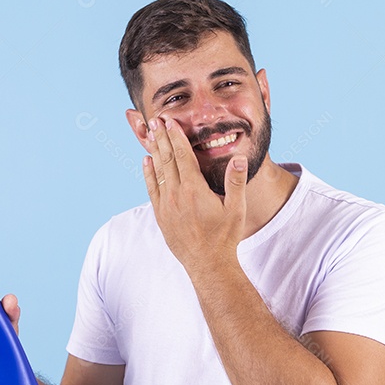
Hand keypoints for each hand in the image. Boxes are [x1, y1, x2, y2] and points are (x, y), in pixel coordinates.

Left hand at [142, 116, 248, 273]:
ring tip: (150, 133)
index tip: (170, 122)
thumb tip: (238, 158)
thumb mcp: (236, 209)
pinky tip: (146, 161)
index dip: (176, 137)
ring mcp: (166, 206)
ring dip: (154, 150)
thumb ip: (236, 182)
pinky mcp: (161, 216)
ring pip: (158, 172)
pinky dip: (148, 173)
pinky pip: (152, 189)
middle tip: (156, 120)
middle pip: (167, 159)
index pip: (183, 156)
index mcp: (195, 190)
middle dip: (161, 138)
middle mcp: (177, 195)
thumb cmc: (225, 237)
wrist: (207, 264)